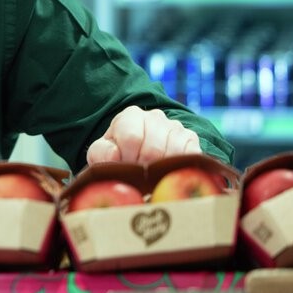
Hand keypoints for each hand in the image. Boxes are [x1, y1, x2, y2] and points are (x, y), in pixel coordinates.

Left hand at [86, 105, 201, 164]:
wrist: (138, 153)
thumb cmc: (118, 153)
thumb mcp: (101, 152)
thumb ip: (101, 153)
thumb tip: (115, 156)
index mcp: (131, 116)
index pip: (132, 138)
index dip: (128, 159)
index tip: (125, 168)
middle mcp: (155, 117)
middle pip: (153, 149)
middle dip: (144, 168)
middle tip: (139, 176)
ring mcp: (175, 127)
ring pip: (172, 153)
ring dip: (161, 170)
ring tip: (152, 175)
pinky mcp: (191, 140)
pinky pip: (190, 156)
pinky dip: (180, 169)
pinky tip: (168, 173)